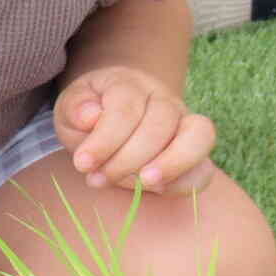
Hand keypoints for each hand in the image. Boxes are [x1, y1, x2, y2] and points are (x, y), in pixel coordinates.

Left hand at [55, 65, 216, 196]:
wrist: (112, 115)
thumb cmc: (90, 114)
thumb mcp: (71, 107)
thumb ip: (76, 108)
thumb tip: (90, 116)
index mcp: (130, 85)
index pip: (125, 109)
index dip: (105, 139)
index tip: (82, 163)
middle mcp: (164, 100)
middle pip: (160, 125)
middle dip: (128, 159)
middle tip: (99, 179)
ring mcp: (185, 124)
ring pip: (198, 137)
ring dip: (171, 165)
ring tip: (143, 184)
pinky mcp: (195, 153)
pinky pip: (204, 168)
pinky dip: (185, 182)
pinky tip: (156, 191)